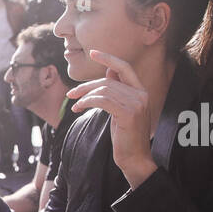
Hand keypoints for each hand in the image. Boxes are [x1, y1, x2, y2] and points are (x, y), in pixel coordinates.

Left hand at [68, 49, 156, 188]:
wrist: (135, 159)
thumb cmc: (126, 137)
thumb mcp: (120, 110)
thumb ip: (116, 92)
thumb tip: (108, 72)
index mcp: (141, 91)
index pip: (124, 67)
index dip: (108, 58)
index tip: (93, 52)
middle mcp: (141, 94)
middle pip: (107, 80)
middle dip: (86, 86)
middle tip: (71, 95)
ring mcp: (137, 103)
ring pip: (103, 90)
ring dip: (84, 97)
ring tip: (74, 106)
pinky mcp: (129, 113)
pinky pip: (102, 100)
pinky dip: (87, 102)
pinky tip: (79, 108)